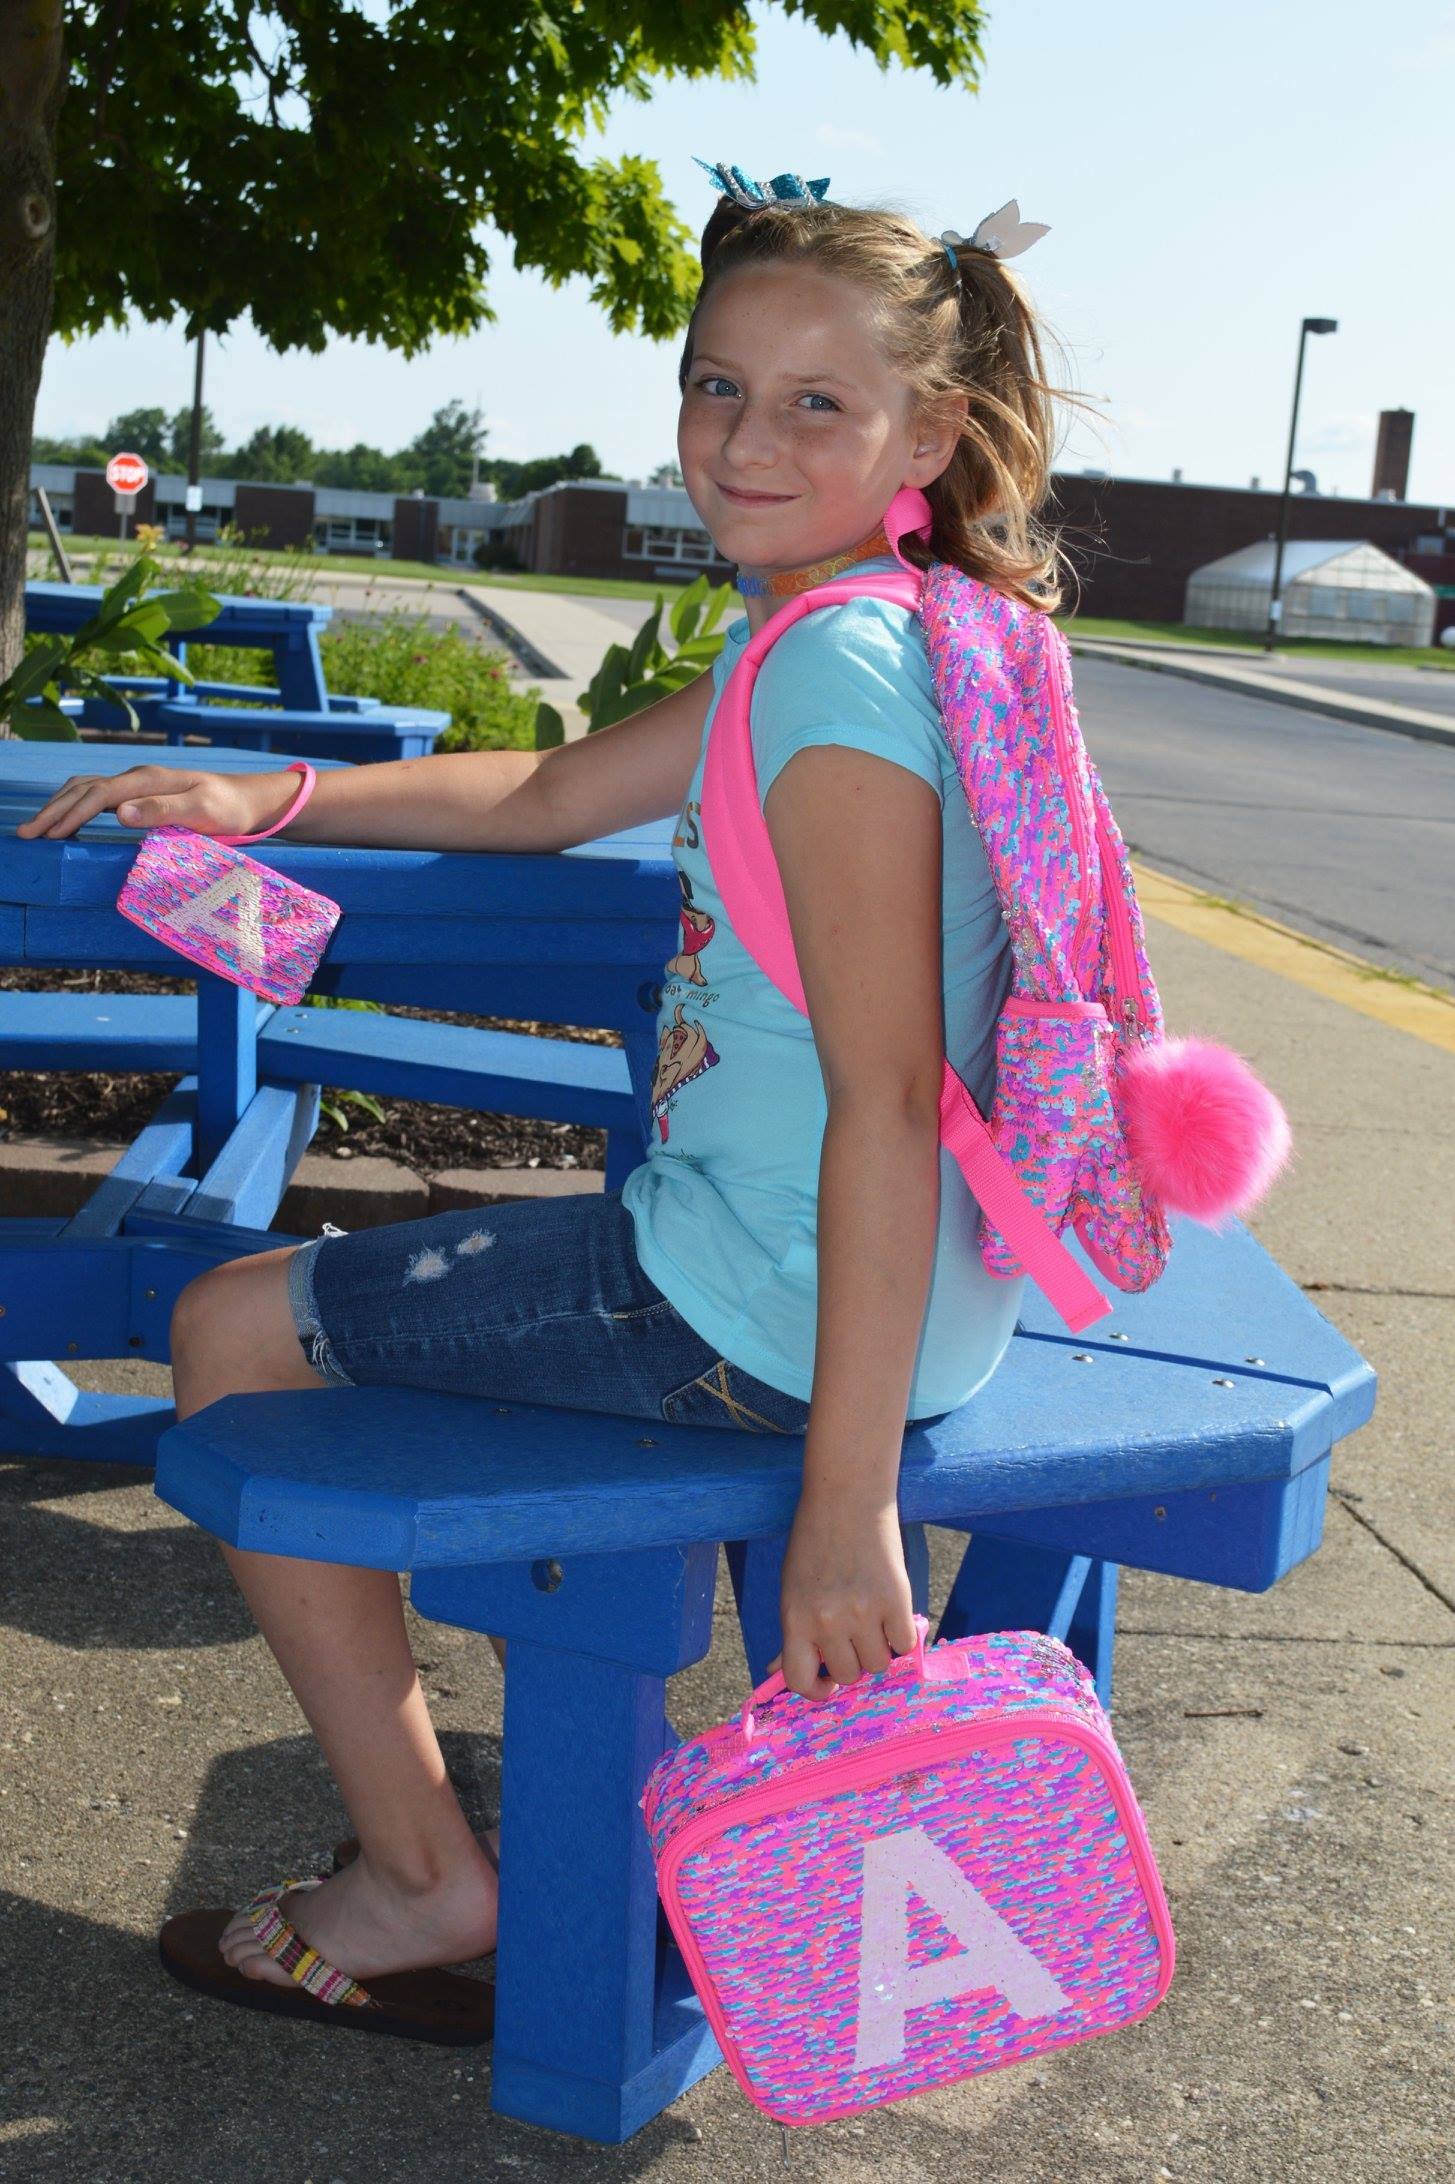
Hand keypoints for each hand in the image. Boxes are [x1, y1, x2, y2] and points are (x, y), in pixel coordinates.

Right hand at [16, 765, 297, 842]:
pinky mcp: (141, 793)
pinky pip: (98, 795)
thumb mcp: (201, 810)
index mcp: (147, 780)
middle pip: (83, 789)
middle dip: (53, 811)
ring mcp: (138, 783)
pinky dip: (75, 805)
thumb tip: (119, 812)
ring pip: (86, 788)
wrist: (248, 799)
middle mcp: (138, 777)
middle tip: (27, 835)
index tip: (48, 836)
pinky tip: (68, 821)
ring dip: (60, 806)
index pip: (97, 795)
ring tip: (38, 829)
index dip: (70, 814)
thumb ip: (162, 811)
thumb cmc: (229, 808)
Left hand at [772, 1491, 917, 1701]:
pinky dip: (900, 1635)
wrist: (847, 1496)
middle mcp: (827, 1620)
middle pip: (847, 1674)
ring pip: (877, 1664)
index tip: (826, 1683)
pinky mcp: (896, 1600)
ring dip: (877, 1650)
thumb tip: (777, 1670)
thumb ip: (794, 1630)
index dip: (815, 1690)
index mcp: (795, 1617)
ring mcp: (863, 1612)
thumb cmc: (815, 1540)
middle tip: (852, 1636)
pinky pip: (903, 1644)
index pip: (800, 1679)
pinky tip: (892, 1614)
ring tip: (873, 1622)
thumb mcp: (792, 1585)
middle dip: (850, 1661)